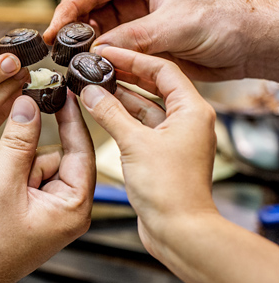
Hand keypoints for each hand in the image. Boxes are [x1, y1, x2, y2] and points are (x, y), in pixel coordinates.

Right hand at [0, 93, 95, 282]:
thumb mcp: (2, 183)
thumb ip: (19, 141)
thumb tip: (29, 105)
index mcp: (72, 208)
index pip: (81, 152)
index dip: (71, 120)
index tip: (65, 94)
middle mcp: (64, 208)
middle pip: (56, 156)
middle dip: (30, 156)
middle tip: (9, 167)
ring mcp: (45, 209)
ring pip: (37, 162)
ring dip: (16, 166)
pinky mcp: (28, 207)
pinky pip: (24, 174)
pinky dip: (9, 174)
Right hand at [45, 0, 278, 81]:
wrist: (250, 42)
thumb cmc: (227, 19)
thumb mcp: (177, 26)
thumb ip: (133, 38)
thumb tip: (96, 51)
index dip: (69, 8)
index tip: (53, 31)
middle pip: (85, 0)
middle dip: (70, 24)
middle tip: (59, 48)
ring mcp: (132, 9)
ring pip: (91, 23)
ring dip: (82, 42)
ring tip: (74, 60)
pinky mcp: (135, 32)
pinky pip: (106, 42)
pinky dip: (97, 54)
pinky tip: (92, 65)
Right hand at [79, 46, 217, 256]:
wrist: (179, 230)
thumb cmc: (170, 190)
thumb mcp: (134, 143)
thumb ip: (109, 113)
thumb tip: (90, 91)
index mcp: (192, 111)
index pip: (162, 70)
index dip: (133, 58)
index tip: (108, 52)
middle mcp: (186, 121)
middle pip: (154, 86)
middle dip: (125, 75)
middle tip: (97, 65)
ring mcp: (174, 137)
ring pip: (145, 106)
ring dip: (120, 96)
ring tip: (93, 83)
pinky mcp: (161, 152)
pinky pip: (139, 125)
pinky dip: (121, 116)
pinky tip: (100, 109)